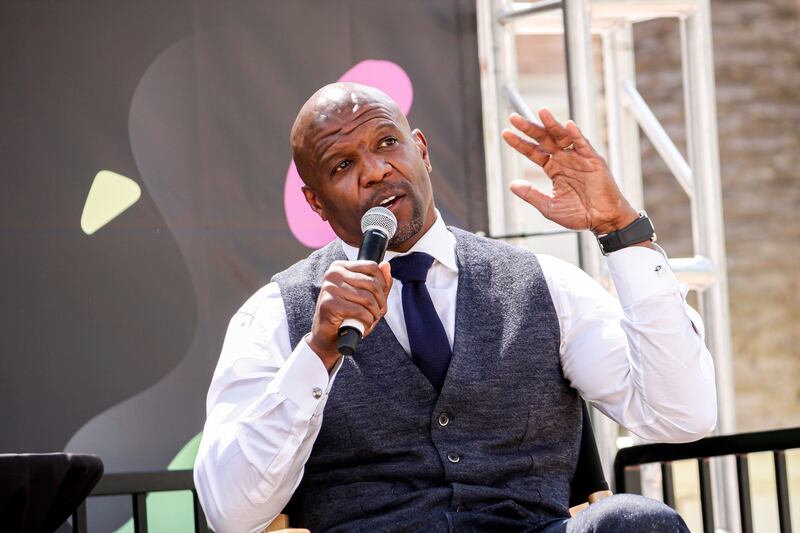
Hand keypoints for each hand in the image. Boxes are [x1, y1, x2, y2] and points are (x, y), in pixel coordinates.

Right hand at [307, 260, 392, 369]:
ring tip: (371, 320)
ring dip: (374, 314)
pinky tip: (363, 326)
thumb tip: (386, 265)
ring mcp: (330, 288)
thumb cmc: (347, 315)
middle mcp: (333, 274)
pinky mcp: (329, 304)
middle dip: (381, 302)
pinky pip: (359, 311)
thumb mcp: (367, 297)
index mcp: (340, 267)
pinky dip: (367, 321)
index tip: (381, 299)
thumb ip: (379, 282)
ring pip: (368, 299)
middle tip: (377, 313)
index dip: (383, 284)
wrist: (327, 336)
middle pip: (372, 284)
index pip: (372, 266)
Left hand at [501, 108, 638, 234]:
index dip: (520, 143)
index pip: (533, 152)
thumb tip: (512, 185)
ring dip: (552, 124)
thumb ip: (531, 195)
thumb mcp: (549, 207)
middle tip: (514, 118)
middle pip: (544, 139)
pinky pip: (584, 144)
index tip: (505, 134)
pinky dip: (576, 134)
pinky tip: (568, 125)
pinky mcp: (594, 160)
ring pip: (562, 136)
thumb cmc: (578, 214)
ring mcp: (578, 158)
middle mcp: (564, 159)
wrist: (602, 220)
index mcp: (553, 168)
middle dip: (530, 128)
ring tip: (541, 112)